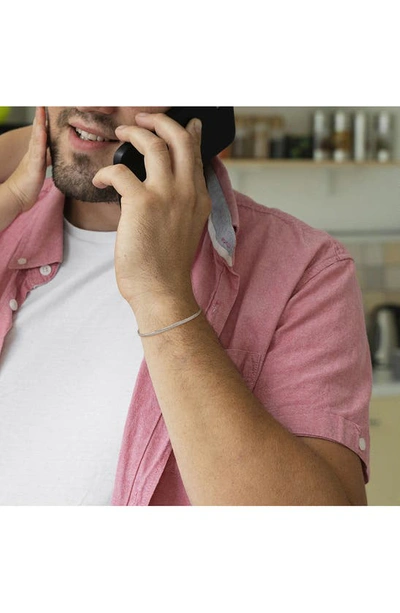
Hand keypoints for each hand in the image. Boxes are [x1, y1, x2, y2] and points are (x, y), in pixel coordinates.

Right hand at [4, 107, 48, 214]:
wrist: (16, 198)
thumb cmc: (28, 185)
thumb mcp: (39, 169)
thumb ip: (46, 159)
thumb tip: (55, 153)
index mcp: (36, 153)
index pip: (41, 133)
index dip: (44, 120)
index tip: (48, 106)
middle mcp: (33, 152)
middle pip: (38, 130)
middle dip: (41, 115)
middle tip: (44, 100)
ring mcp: (32, 158)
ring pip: (36, 137)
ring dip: (39, 123)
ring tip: (42, 108)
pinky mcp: (33, 167)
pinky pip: (37, 151)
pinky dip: (40, 140)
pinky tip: (42, 130)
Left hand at [92, 113, 210, 315]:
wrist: (162, 290)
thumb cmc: (167, 265)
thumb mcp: (186, 228)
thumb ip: (182, 202)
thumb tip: (171, 187)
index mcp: (199, 197)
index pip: (196, 153)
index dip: (188, 131)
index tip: (183, 121)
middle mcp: (187, 191)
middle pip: (179, 138)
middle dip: (160, 120)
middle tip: (144, 117)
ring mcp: (167, 195)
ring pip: (154, 144)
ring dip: (134, 132)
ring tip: (121, 132)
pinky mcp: (142, 203)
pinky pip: (120, 171)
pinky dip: (106, 172)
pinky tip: (100, 180)